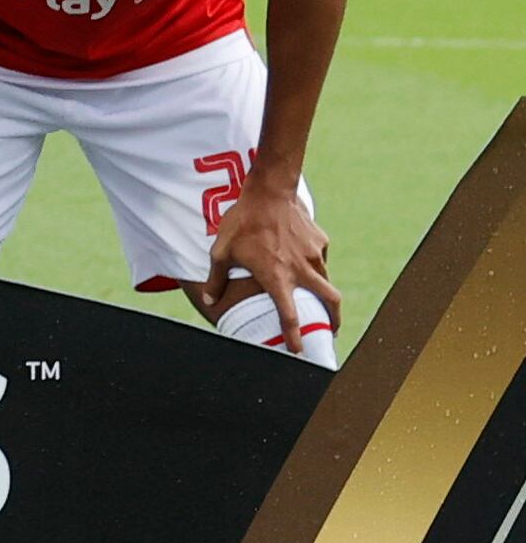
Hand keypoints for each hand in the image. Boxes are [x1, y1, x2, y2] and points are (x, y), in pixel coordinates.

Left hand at [201, 177, 339, 334]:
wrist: (269, 191)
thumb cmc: (242, 223)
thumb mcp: (221, 252)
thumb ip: (217, 279)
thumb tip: (210, 301)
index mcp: (277, 278)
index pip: (290, 316)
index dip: (295, 336)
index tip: (299, 351)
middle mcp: (301, 270)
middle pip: (330, 302)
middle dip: (333, 320)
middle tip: (330, 332)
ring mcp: (315, 255)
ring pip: (326, 280)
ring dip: (323, 292)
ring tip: (316, 299)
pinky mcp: (321, 241)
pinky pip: (320, 259)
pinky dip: (314, 265)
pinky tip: (300, 258)